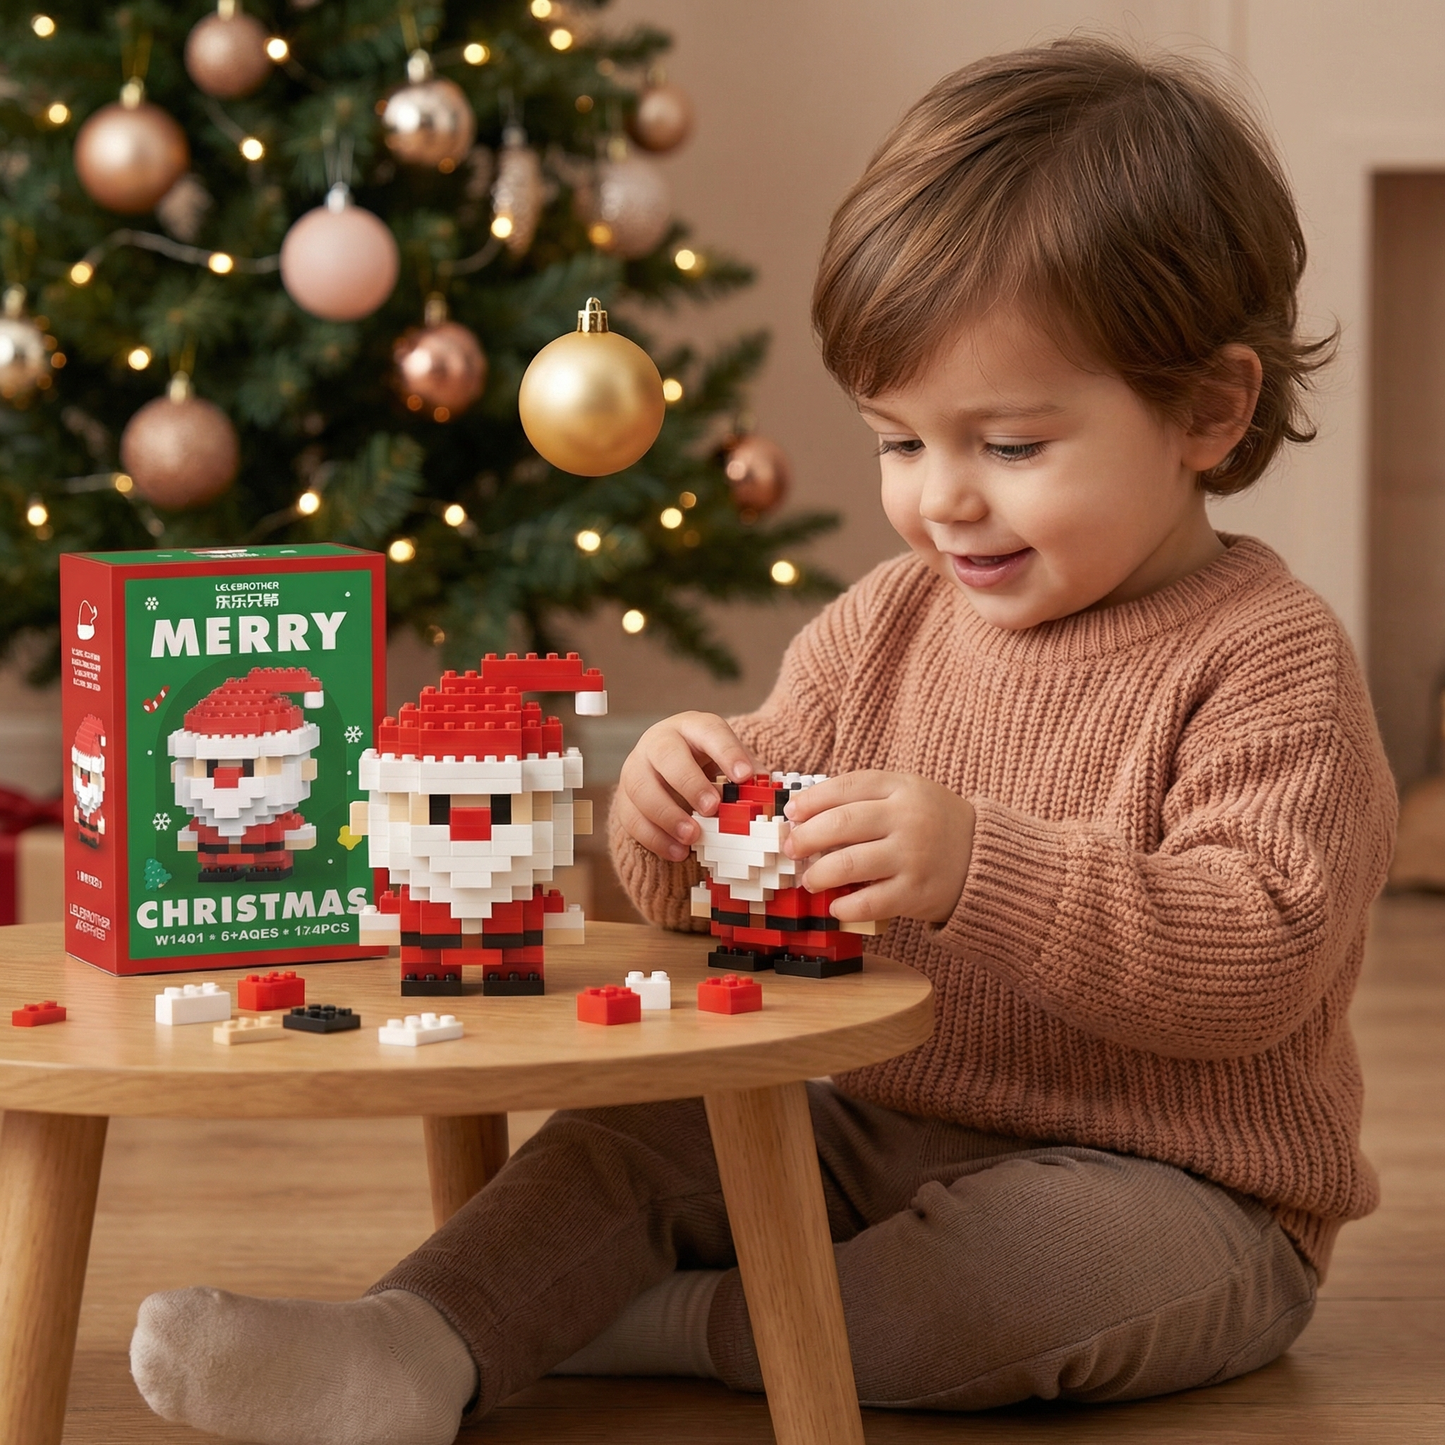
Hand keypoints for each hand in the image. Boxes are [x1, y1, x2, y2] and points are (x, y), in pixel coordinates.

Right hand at [615, 712, 755, 861]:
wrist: (667, 773)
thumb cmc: (707, 767)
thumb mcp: (728, 762)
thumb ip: (748, 778)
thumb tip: (772, 799)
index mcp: (692, 728)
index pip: (709, 732)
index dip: (727, 753)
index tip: (744, 776)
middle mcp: (659, 742)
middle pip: (667, 756)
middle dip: (689, 783)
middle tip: (712, 807)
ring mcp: (636, 768)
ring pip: (642, 788)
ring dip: (668, 815)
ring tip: (693, 836)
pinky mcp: (624, 798)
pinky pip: (631, 818)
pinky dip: (655, 838)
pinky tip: (678, 852)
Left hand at [783, 771, 974, 923]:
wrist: (985, 860)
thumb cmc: (934, 825)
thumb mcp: (908, 795)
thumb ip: (866, 798)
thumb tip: (806, 813)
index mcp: (903, 788)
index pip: (846, 787)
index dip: (811, 800)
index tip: (792, 812)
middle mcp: (908, 819)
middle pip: (840, 824)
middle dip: (804, 838)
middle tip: (792, 848)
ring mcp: (913, 857)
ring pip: (847, 864)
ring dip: (817, 875)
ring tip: (810, 880)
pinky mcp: (916, 893)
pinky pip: (867, 903)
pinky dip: (844, 907)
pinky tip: (836, 906)